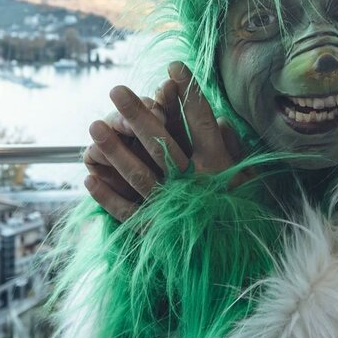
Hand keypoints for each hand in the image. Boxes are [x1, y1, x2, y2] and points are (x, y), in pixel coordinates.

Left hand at [83, 61, 245, 220]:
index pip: (201, 122)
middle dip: (137, 114)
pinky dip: (105, 195)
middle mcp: (192, 185)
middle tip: (116, 89)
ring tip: (94, 126)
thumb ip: (235, 151)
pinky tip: (87, 178)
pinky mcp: (154, 233)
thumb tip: (220, 118)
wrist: (239, 272)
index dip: (188, 92)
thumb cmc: (246, 220)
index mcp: (218, 169)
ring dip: (114, 150)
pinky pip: (125, 211)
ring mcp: (171, 209)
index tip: (174, 66)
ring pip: (137, 174)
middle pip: (160, 142)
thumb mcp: (250, 183)